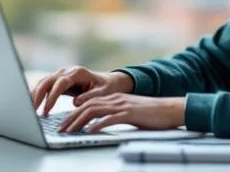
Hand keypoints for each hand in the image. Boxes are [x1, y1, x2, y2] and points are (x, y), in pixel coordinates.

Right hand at [30, 66, 133, 115]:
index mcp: (78, 72)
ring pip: (42, 83)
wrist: (108, 81)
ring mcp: (60, 74)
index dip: (52, 97)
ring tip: (28, 111)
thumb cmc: (106, 88)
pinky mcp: (57, 81)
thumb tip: (76, 102)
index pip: (60, 83)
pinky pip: (43, 86)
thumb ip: (90, 97)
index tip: (46, 111)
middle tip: (31, 112)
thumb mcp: (103, 93)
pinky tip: (30, 105)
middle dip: (37, 96)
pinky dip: (36, 94)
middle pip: (47, 81)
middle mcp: (66, 71)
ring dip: (34, 96)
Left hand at [59, 93, 185, 133]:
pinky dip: (97, 125)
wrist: (169, 109)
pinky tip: (89, 132)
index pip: (87, 104)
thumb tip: (96, 125)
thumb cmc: (150, 114)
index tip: (63, 124)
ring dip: (79, 122)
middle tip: (60, 129)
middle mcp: (115, 99)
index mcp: (113, 98)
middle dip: (70, 118)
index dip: (73, 114)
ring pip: (94, 111)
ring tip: (69, 131)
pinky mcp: (129, 113)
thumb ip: (113, 115)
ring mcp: (122, 105)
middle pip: (86, 106)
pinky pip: (109, 119)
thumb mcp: (128, 112)